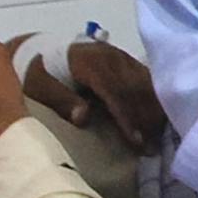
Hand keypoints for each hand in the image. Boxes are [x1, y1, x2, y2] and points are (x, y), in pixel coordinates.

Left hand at [23, 39, 170, 152]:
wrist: (40, 50)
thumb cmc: (38, 74)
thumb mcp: (39, 87)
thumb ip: (61, 100)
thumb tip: (84, 118)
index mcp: (89, 61)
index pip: (115, 92)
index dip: (127, 117)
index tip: (136, 141)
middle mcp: (111, 56)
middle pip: (137, 89)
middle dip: (147, 119)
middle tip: (153, 147)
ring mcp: (122, 57)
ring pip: (147, 84)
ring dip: (155, 110)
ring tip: (159, 137)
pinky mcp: (128, 60)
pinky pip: (148, 79)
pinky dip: (156, 99)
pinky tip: (159, 117)